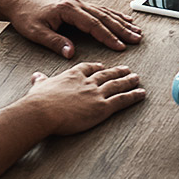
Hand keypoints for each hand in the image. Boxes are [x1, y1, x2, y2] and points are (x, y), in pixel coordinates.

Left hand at [6, 0, 143, 57]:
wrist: (18, 2)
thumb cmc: (26, 17)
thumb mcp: (36, 33)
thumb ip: (55, 42)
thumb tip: (70, 53)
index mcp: (68, 9)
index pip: (93, 25)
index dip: (108, 36)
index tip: (120, 46)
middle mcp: (76, 4)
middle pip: (104, 17)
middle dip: (122, 29)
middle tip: (137, 38)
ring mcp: (78, 2)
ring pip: (105, 12)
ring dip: (121, 22)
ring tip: (136, 30)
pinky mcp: (77, 4)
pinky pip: (100, 9)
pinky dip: (113, 15)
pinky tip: (123, 19)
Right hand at [24, 63, 145, 135]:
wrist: (42, 111)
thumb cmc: (38, 102)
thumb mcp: (39, 86)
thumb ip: (41, 81)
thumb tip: (37, 76)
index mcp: (73, 75)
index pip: (88, 67)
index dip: (97, 67)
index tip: (102, 66)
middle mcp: (87, 82)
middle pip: (106, 74)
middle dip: (118, 71)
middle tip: (127, 69)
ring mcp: (96, 93)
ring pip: (117, 85)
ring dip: (129, 81)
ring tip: (137, 78)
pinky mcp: (102, 107)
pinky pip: (122, 100)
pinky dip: (133, 96)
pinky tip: (141, 93)